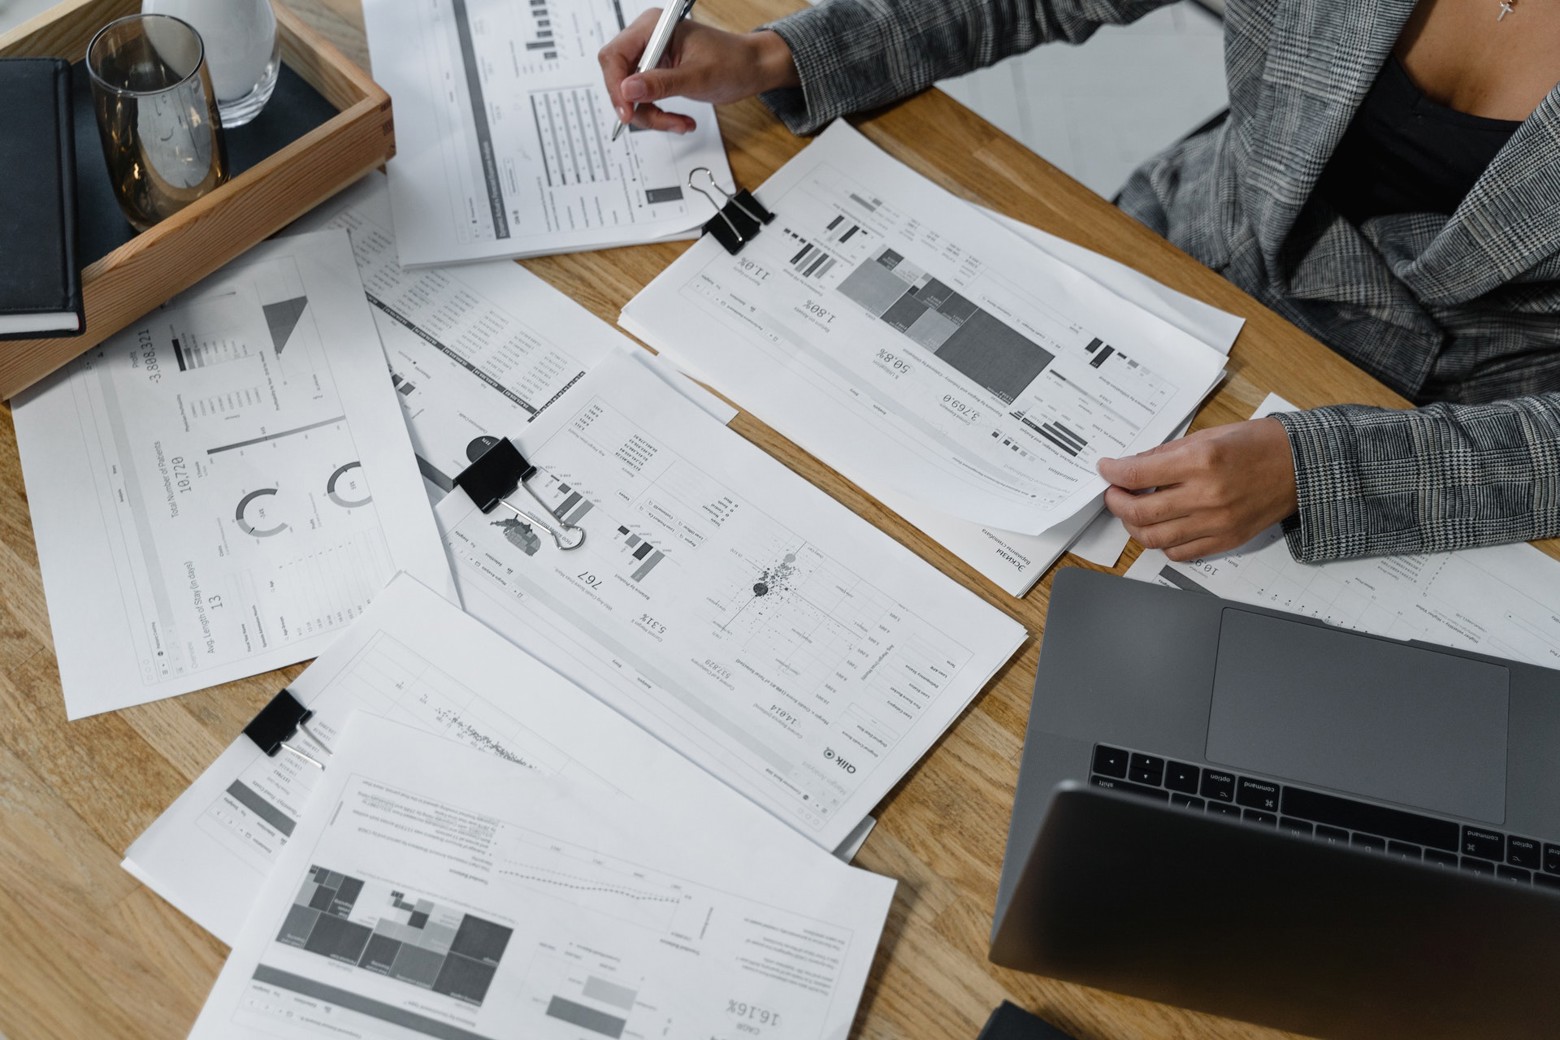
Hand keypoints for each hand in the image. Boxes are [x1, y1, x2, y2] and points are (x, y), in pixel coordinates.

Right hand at [598, 11, 798, 132]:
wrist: (751, 69)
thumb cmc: (733, 61)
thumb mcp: (697, 76)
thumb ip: (661, 83)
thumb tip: (628, 89)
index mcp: (654, 27)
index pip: (615, 56)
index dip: (616, 86)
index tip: (628, 112)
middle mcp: (648, 40)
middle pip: (619, 78)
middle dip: (638, 106)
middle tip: (661, 122)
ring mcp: (652, 59)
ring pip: (631, 96)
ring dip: (652, 116)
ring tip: (679, 123)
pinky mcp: (657, 75)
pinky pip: (644, 101)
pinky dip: (659, 116)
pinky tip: (679, 120)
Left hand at [1097, 418, 1298, 560]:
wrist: (1302, 467)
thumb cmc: (1259, 445)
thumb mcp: (1209, 435)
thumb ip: (1167, 454)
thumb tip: (1132, 465)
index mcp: (1201, 461)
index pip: (1139, 473)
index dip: (1113, 472)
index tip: (1106, 469)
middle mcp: (1207, 495)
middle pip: (1140, 511)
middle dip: (1116, 502)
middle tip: (1113, 493)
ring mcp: (1216, 523)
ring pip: (1154, 538)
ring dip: (1134, 526)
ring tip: (1132, 512)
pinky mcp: (1225, 540)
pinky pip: (1180, 553)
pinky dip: (1161, 543)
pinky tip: (1160, 527)